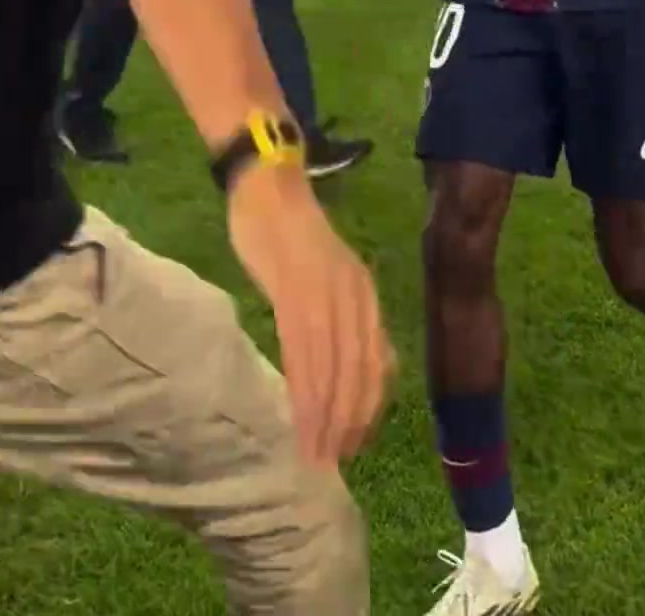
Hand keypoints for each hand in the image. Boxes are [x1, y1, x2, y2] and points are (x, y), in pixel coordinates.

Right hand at [228, 165, 394, 465]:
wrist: (268, 184)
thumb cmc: (288, 231)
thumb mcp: (324, 276)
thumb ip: (335, 314)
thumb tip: (335, 365)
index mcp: (364, 293)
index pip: (376, 361)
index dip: (367, 407)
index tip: (355, 444)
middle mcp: (355, 295)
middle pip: (358, 371)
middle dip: (348, 422)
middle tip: (334, 462)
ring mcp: (328, 292)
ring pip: (333, 367)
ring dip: (326, 416)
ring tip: (316, 453)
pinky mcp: (297, 289)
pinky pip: (305, 351)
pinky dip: (305, 390)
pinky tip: (300, 416)